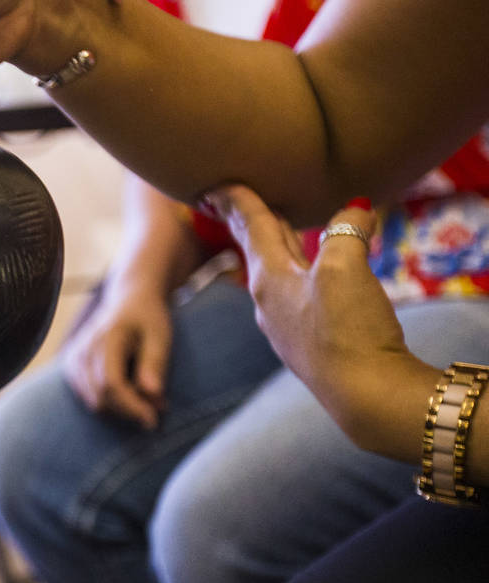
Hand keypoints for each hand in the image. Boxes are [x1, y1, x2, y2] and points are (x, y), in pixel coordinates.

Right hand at [62, 287, 170, 426]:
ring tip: (145, 398)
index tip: (153, 421)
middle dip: (129, 411)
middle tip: (157, 408)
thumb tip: (152, 394)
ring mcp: (73, 360)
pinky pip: (88, 398)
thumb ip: (154, 364)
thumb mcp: (160, 336)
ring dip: (120, 410)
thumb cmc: (148, 319)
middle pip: (100, 398)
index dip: (131, 407)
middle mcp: (83, 350)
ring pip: (93, 402)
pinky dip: (110, 403)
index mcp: (106, 339)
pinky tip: (129, 392)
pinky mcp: (71, 368)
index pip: (111, 384)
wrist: (128, 301)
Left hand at [206, 184, 411, 436]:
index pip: (250, 227)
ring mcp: (287, 328)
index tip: (217, 186)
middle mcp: (269, 303)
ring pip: (280, 274)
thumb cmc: (348, 330)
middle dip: (250, 223)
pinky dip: (303, 275)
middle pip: (261, 250)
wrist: (365, 396)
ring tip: (281, 231)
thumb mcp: (347, 267)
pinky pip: (300, 297)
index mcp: (269, 279)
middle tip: (234, 201)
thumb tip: (358, 211)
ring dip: (280, 249)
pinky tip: (316, 279)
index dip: (239, 201)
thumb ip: (348, 230)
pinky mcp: (310, 346)